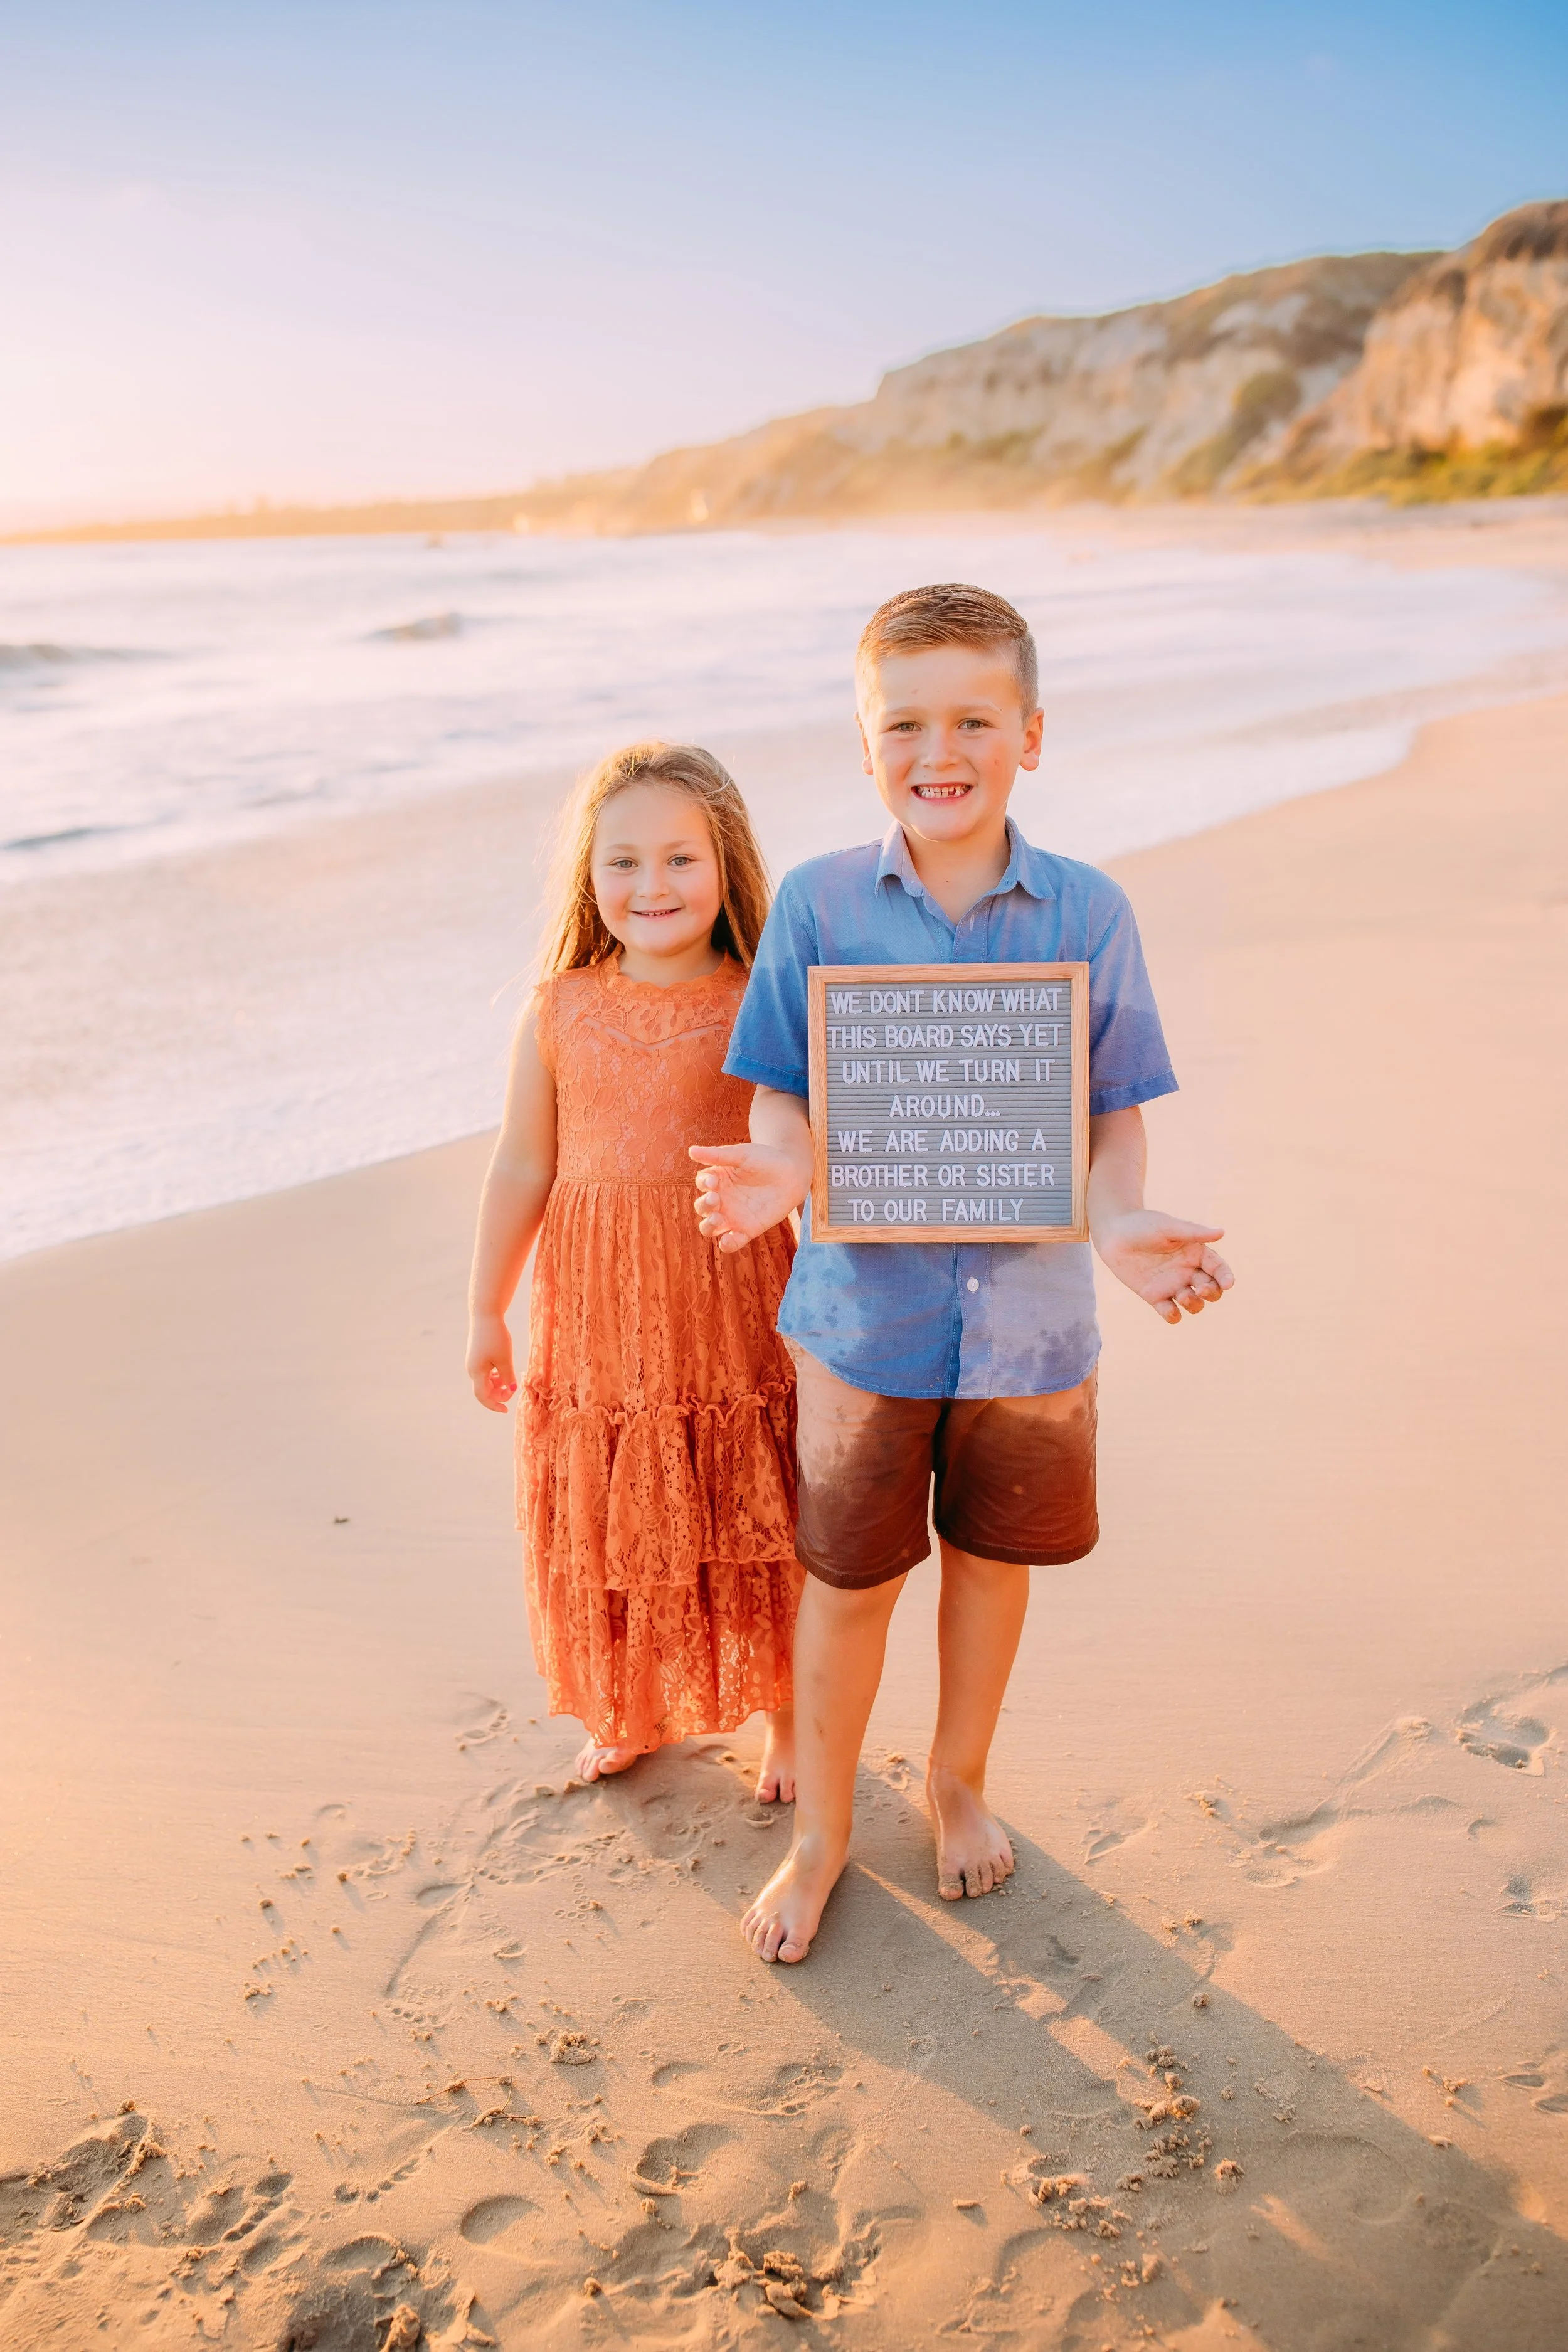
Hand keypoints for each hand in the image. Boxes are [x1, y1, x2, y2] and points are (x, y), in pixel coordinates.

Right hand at [467, 1313, 516, 1409]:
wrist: (485, 1314)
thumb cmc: (495, 1336)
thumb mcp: (505, 1359)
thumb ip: (508, 1377)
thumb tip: (511, 1389)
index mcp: (477, 1372)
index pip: (483, 1397)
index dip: (494, 1405)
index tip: (506, 1410)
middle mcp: (472, 1369)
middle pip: (484, 1390)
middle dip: (499, 1393)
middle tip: (514, 1387)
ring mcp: (473, 1363)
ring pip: (485, 1381)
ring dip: (498, 1384)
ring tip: (510, 1377)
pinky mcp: (476, 1356)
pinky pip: (485, 1372)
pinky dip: (495, 1375)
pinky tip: (504, 1369)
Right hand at [690, 1142, 807, 1254]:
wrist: (793, 1174)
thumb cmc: (766, 1160)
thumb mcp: (742, 1155)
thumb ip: (717, 1155)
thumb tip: (691, 1150)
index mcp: (718, 1180)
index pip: (702, 1184)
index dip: (703, 1184)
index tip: (713, 1181)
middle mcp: (722, 1199)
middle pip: (702, 1208)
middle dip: (704, 1206)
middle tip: (714, 1199)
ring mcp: (733, 1216)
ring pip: (710, 1228)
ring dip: (709, 1226)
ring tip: (717, 1219)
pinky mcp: (747, 1230)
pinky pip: (732, 1241)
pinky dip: (727, 1244)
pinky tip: (727, 1240)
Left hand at [1094, 1211, 1233, 1325]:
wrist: (1114, 1234)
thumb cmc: (1143, 1225)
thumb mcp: (1168, 1227)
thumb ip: (1193, 1232)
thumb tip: (1222, 1233)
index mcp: (1196, 1253)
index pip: (1218, 1268)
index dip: (1226, 1277)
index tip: (1228, 1284)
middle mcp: (1188, 1271)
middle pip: (1211, 1290)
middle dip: (1212, 1293)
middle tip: (1202, 1289)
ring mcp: (1172, 1285)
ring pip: (1194, 1304)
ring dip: (1194, 1304)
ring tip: (1182, 1294)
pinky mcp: (1155, 1296)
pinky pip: (1170, 1312)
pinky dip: (1173, 1316)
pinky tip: (1170, 1311)